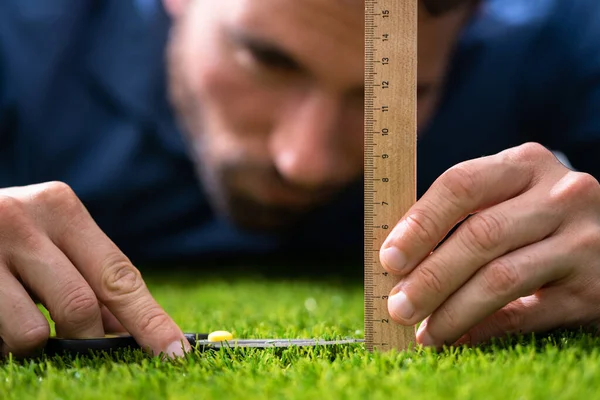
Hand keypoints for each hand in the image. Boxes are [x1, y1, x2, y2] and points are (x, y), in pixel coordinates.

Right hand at [0, 182, 189, 356]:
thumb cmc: (7, 237)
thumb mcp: (50, 243)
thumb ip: (90, 279)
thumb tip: (131, 332)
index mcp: (61, 207)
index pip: (119, 274)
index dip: (149, 320)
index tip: (176, 352)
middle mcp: (24, 219)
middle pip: (81, 306)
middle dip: (87, 336)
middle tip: (81, 341)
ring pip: (32, 333)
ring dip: (35, 341)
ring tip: (18, 313)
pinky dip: (2, 343)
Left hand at [380, 143, 599, 347]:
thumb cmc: (537, 219)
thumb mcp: (508, 198)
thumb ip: (460, 215)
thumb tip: (396, 261)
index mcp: (526, 164)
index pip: (461, 184)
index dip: (420, 223)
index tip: (389, 259)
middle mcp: (560, 195)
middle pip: (480, 235)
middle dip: (430, 277)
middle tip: (398, 307)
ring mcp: (582, 241)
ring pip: (501, 278)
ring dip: (452, 310)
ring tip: (424, 332)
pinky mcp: (593, 288)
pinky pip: (526, 313)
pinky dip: (484, 329)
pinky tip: (457, 338)